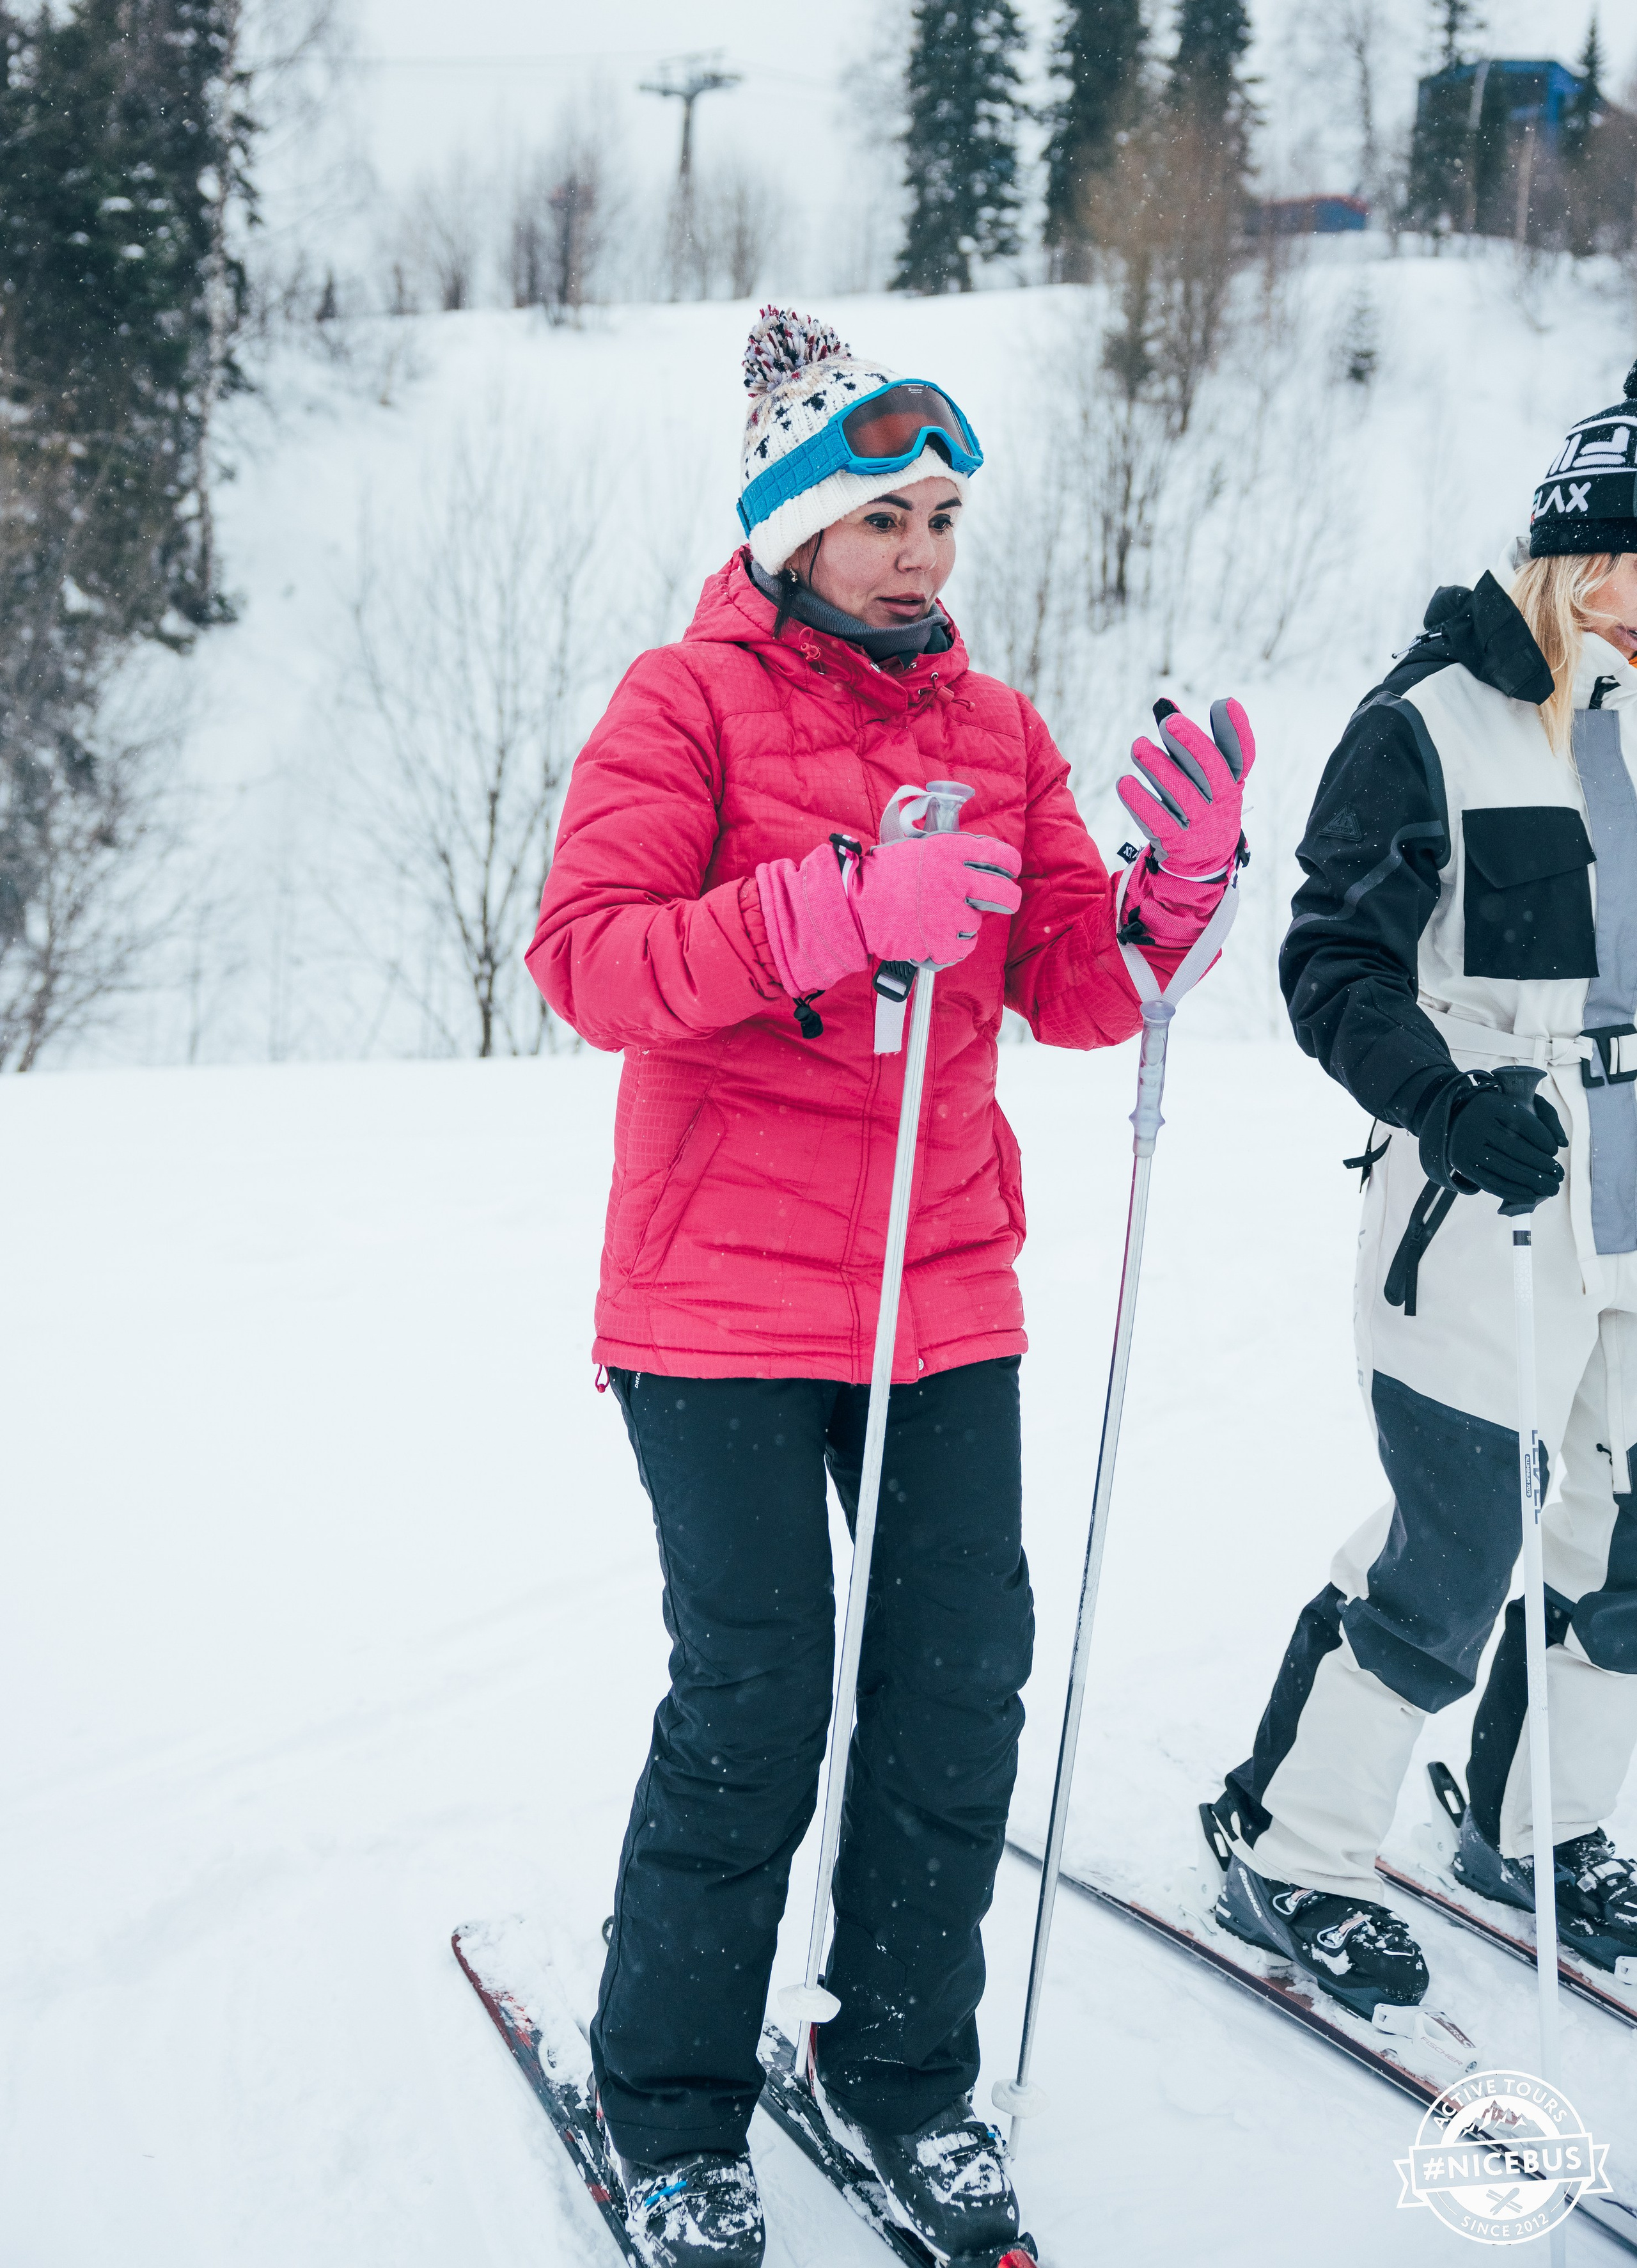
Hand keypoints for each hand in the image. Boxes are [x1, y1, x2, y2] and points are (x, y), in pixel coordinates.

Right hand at [850, 828, 1021, 967]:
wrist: (856, 904)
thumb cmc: (885, 875)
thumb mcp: (920, 847)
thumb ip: (953, 852)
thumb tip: (982, 859)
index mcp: (951, 852)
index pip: (1002, 856)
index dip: (1009, 864)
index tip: (1007, 870)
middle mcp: (956, 881)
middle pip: (1005, 895)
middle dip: (1007, 899)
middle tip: (1002, 901)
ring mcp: (950, 914)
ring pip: (977, 924)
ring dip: (963, 923)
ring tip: (936, 916)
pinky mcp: (941, 943)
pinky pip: (964, 947)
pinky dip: (952, 944)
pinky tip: (934, 934)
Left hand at [1118, 699, 1253, 879]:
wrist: (1202, 856)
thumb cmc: (1197, 798)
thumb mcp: (1197, 771)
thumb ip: (1181, 738)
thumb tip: (1162, 702)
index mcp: (1232, 780)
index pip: (1241, 755)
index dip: (1235, 730)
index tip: (1224, 703)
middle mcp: (1221, 802)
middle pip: (1211, 770)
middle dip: (1191, 744)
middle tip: (1168, 723)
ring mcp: (1200, 823)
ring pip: (1180, 792)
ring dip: (1158, 767)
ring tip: (1138, 746)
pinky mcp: (1176, 841)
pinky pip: (1157, 820)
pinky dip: (1140, 801)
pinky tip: (1125, 782)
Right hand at [1447, 1084, 1566, 1204]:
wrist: (1457, 1120)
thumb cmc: (1499, 1113)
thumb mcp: (1520, 1103)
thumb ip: (1547, 1116)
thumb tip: (1562, 1143)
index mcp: (1492, 1105)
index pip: (1522, 1122)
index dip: (1542, 1138)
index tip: (1554, 1151)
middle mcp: (1476, 1125)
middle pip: (1515, 1149)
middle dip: (1542, 1165)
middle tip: (1560, 1176)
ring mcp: (1468, 1147)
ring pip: (1505, 1168)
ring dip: (1532, 1182)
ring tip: (1552, 1189)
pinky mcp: (1464, 1165)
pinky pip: (1490, 1183)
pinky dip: (1512, 1192)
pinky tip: (1531, 1196)